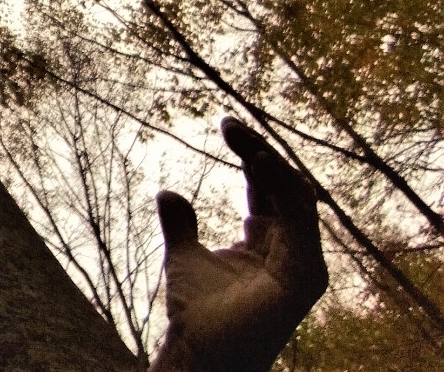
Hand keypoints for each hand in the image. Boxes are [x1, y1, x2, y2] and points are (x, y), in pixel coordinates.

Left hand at [150, 117, 327, 371]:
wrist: (199, 353)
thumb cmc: (196, 313)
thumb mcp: (183, 256)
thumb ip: (181, 224)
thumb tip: (167, 192)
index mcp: (268, 242)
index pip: (266, 188)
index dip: (250, 154)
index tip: (226, 123)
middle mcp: (291, 250)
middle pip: (283, 187)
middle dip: (259, 151)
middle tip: (229, 124)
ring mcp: (302, 265)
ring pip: (296, 198)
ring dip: (270, 164)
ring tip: (243, 138)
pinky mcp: (305, 279)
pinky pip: (300, 223)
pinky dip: (282, 189)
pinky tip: (259, 163)